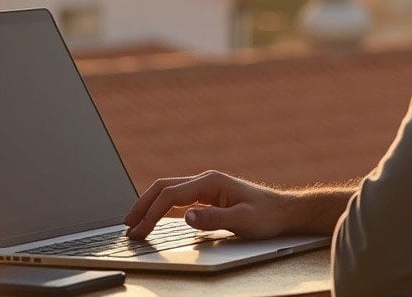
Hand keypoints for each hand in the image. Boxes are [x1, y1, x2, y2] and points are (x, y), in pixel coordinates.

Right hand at [123, 170, 291, 239]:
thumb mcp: (242, 220)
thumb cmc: (266, 215)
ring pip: (168, 192)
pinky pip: (178, 199)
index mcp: (210, 182)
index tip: (139, 230)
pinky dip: (161, 208)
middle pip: (163, 188)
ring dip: (150, 206)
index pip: (171, 196)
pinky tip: (154, 218)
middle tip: (128, 225)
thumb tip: (186, 217)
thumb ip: (213, 218)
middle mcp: (205, 180)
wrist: (283, 211)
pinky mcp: (208, 196)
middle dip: (143, 205)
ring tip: (135, 223)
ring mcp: (205, 188)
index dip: (152, 213)